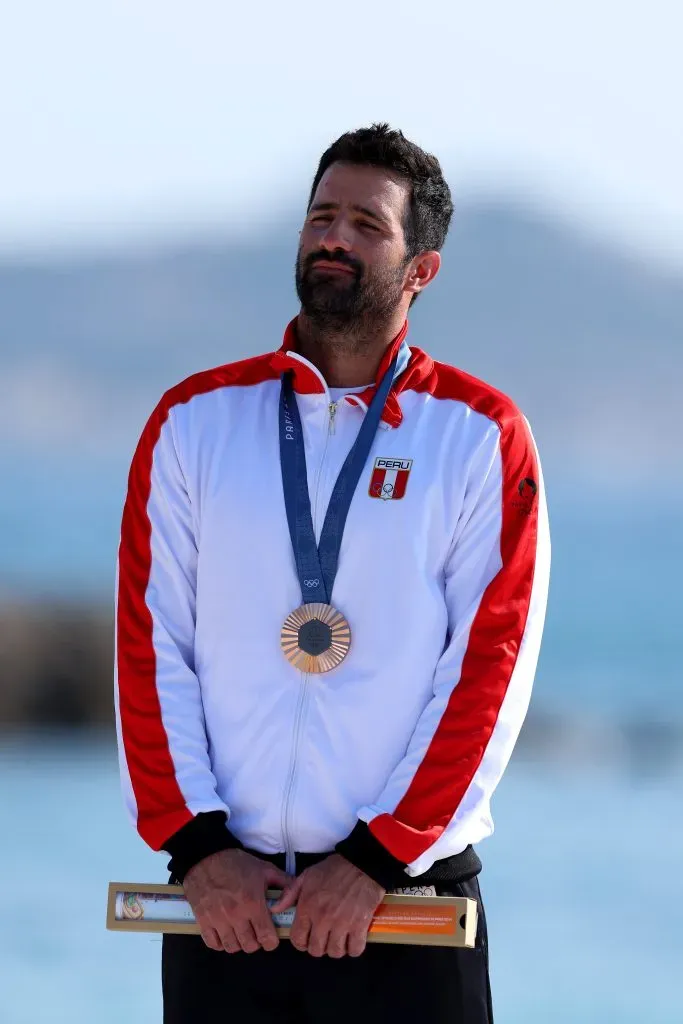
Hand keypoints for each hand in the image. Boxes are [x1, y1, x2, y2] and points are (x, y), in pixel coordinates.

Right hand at [182, 848, 290, 953]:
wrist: (206, 857)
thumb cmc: (237, 863)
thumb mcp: (264, 869)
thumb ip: (284, 883)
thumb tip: (297, 897)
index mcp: (253, 903)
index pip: (266, 937)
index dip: (271, 941)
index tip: (271, 937)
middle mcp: (236, 915)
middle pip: (249, 946)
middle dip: (256, 942)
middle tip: (256, 933)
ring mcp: (218, 920)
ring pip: (232, 947)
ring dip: (239, 943)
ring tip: (241, 933)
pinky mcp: (203, 920)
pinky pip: (213, 944)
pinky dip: (220, 943)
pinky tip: (225, 934)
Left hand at [270, 854, 384, 957]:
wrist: (362, 863)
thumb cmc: (334, 868)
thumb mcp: (307, 875)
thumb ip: (289, 893)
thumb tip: (275, 909)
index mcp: (307, 907)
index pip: (298, 939)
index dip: (301, 942)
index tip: (306, 939)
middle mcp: (322, 919)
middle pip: (316, 950)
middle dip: (318, 947)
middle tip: (324, 938)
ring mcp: (341, 924)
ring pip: (335, 952)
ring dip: (336, 948)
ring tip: (338, 939)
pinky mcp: (360, 926)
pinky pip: (355, 950)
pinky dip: (353, 949)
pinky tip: (353, 940)